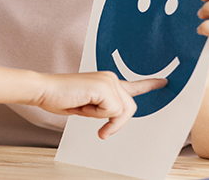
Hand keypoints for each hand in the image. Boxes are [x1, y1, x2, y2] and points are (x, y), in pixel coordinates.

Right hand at [33, 71, 165, 138]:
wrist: (44, 90)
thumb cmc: (60, 98)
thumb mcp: (88, 107)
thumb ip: (104, 109)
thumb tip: (116, 117)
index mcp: (106, 81)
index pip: (132, 85)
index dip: (149, 85)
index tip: (164, 82)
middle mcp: (110, 78)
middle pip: (129, 108)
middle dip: (116, 122)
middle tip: (102, 131)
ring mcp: (108, 81)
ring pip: (121, 111)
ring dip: (101, 118)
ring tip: (83, 108)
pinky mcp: (104, 87)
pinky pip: (111, 112)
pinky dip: (96, 115)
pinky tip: (82, 104)